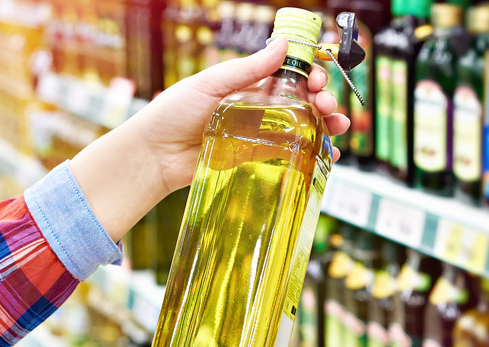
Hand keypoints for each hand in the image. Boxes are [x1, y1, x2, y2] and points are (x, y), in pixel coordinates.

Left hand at [129, 36, 348, 192]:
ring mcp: (259, 134)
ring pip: (303, 127)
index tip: (317, 77)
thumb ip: (246, 69)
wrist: (153, 156)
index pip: (288, 74)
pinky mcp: (256, 159)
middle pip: (303, 100)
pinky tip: (328, 153)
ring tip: (335, 126)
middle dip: (323, 98)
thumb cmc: (173, 113)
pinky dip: (314, 153)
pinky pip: (290, 155)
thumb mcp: (209, 84)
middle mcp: (258, 108)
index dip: (309, 73)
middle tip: (326, 103)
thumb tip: (282, 44)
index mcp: (247, 84)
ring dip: (326, 124)